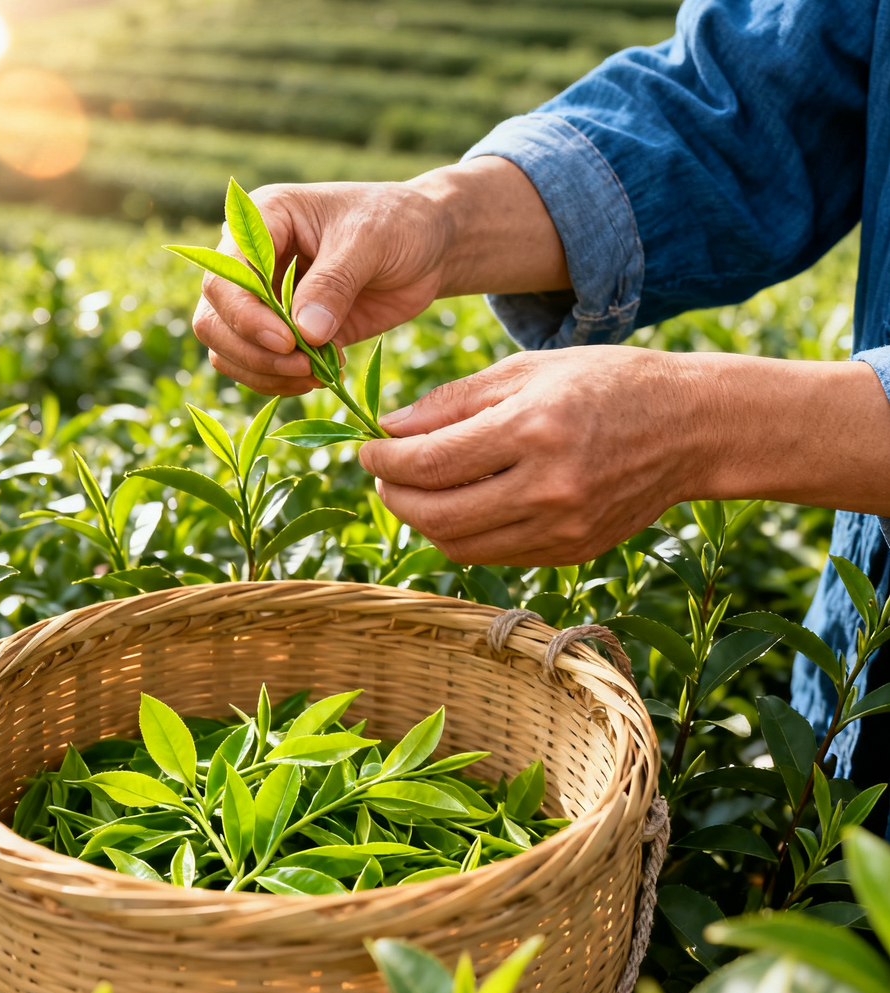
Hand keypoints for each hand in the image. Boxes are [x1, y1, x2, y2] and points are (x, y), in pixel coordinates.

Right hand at [191, 159, 569, 395]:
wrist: (427, 246)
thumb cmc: (398, 224)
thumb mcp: (371, 241)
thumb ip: (335, 283)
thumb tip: (305, 335)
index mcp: (262, 221)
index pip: (223, 276)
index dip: (245, 316)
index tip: (289, 342)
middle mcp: (251, 261)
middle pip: (214, 320)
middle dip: (253, 353)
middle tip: (305, 368)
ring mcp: (264, 300)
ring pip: (228, 350)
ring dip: (265, 374)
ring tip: (316, 376)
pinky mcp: (285, 332)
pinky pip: (259, 368)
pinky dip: (281, 383)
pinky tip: (321, 377)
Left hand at [358, 346, 708, 566]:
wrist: (692, 427)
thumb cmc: (607, 383)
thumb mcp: (529, 370)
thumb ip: (453, 401)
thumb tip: (390, 428)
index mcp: (535, 428)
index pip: (432, 461)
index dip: (385, 459)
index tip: (367, 447)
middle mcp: (548, 487)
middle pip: (438, 515)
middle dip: (394, 496)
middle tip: (382, 474)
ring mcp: (563, 527)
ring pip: (461, 545)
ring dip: (423, 521)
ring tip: (414, 491)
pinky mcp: (572, 551)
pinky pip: (495, 554)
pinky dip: (463, 535)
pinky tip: (459, 506)